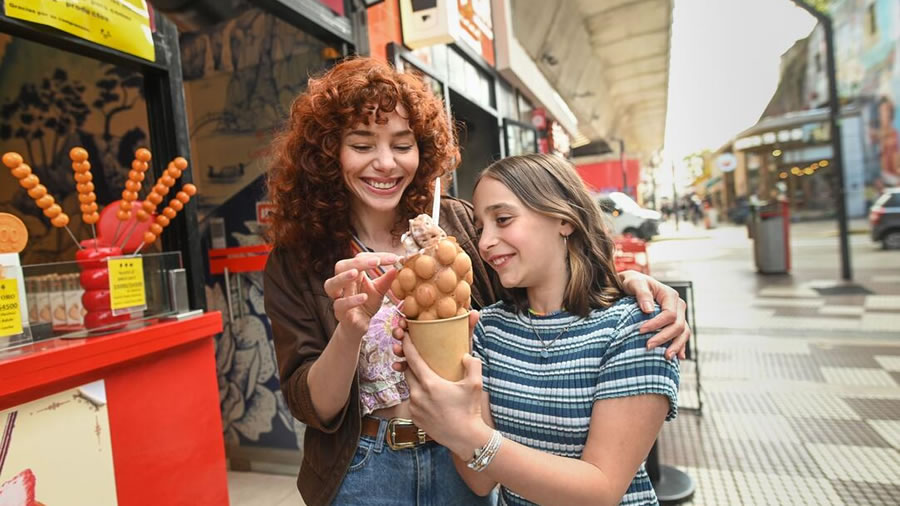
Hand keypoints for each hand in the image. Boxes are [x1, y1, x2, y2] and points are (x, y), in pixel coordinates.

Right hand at [324, 252, 397, 339]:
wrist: (360, 325)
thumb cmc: (367, 304)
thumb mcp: (379, 290)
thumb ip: (387, 279)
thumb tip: (398, 266)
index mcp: (353, 274)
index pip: (360, 258)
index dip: (376, 256)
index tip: (394, 259)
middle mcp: (342, 283)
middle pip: (341, 266)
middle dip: (357, 262)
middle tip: (376, 262)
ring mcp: (338, 297)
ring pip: (331, 284)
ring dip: (343, 277)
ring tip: (356, 273)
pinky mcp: (339, 312)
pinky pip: (340, 304)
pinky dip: (351, 300)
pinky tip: (363, 297)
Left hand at [391, 317, 486, 455]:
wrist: (465, 439)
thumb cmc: (470, 410)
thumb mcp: (475, 384)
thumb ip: (472, 364)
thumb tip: (466, 355)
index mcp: (430, 383)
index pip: (412, 358)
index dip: (406, 345)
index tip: (404, 335)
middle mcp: (417, 394)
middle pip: (408, 371)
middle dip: (411, 363)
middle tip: (419, 358)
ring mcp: (414, 407)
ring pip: (410, 387)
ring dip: (416, 380)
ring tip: (428, 379)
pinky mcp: (414, 417)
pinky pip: (412, 401)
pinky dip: (418, 396)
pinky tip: (430, 398)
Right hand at [392, 310, 480, 371]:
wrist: (463, 381)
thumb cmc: (462, 358)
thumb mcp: (464, 342)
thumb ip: (468, 328)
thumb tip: (475, 312)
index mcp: (431, 333)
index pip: (414, 323)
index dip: (406, 320)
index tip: (403, 320)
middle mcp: (422, 343)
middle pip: (405, 334)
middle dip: (398, 332)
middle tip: (399, 332)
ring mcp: (418, 357)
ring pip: (402, 350)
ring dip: (397, 348)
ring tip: (397, 350)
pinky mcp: (415, 370)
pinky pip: (405, 367)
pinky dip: (399, 365)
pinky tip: (397, 366)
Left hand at [619, 270, 690, 359]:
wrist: (632, 284)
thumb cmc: (632, 282)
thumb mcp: (634, 283)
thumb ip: (641, 293)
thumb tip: (648, 310)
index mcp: (670, 295)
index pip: (670, 315)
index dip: (657, 325)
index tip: (640, 331)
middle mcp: (678, 306)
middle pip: (678, 326)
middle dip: (664, 338)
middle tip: (648, 347)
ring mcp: (678, 315)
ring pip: (683, 333)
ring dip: (676, 346)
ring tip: (666, 357)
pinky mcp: (675, 323)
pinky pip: (682, 336)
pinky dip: (681, 346)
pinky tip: (678, 357)